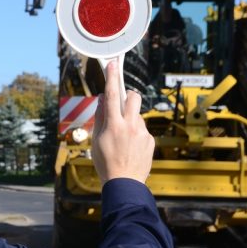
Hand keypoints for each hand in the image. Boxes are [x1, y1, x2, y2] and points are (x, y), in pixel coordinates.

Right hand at [92, 60, 154, 184]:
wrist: (124, 182)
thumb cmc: (106, 163)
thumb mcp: (96, 140)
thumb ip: (100, 117)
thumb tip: (102, 101)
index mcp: (114, 125)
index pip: (112, 95)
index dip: (111, 78)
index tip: (112, 65)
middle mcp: (130, 125)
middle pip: (133, 97)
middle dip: (128, 96)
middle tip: (122, 104)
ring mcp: (142, 132)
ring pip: (137, 115)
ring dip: (130, 120)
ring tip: (123, 138)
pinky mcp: (150, 140)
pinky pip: (143, 130)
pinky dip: (136, 134)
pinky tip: (130, 148)